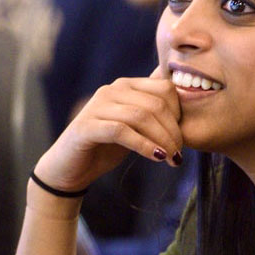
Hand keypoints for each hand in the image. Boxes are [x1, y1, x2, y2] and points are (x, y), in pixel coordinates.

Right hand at [32, 68, 181, 192]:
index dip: (180, 113)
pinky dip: (143, 145)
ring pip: (141, 116)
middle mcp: (111, 90)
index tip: (182, 137)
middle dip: (173, 131)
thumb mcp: (135, 127)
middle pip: (156, 104)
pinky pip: (122, 131)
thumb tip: (185, 99)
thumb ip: (154, 113)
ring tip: (171, 158)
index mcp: (126, 86)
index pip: (165, 88)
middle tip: (179, 154)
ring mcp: (97, 106)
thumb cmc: (106, 147)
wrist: (70, 168)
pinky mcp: (87, 126)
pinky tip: (156, 158)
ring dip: (162, 139)